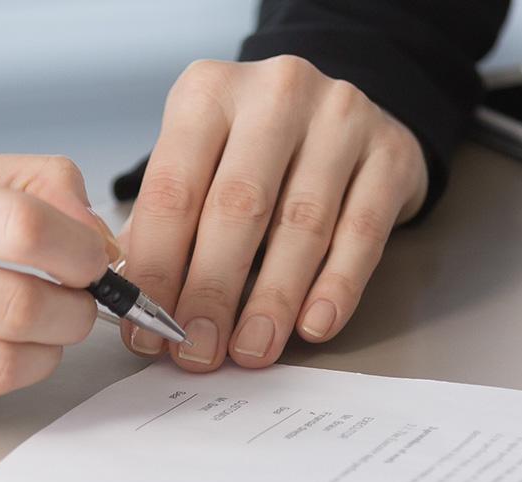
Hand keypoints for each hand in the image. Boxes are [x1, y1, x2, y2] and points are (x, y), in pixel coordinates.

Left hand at [121, 55, 426, 371]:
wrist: (340, 115)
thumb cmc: (252, 151)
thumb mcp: (197, 163)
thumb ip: (162, 223)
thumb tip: (131, 301)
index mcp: (208, 91)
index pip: (174, 189)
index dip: (158, 267)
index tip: (148, 326)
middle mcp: (275, 93)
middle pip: (238, 206)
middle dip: (212, 290)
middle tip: (198, 350)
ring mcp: (340, 116)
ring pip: (302, 223)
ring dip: (272, 299)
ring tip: (252, 349)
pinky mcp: (390, 151)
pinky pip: (362, 230)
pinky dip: (336, 286)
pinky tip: (313, 325)